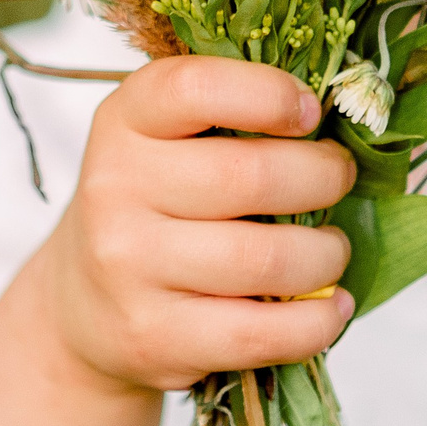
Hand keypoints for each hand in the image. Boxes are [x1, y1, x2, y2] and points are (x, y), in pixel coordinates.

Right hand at [33, 55, 358, 393]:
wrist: (84, 302)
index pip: (196, 89)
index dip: (269, 94)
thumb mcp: (166, 139)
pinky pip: (261, 332)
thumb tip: (342, 113)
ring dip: (326, 255)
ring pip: (265, 259)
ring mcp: (128, 267)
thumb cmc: (156, 203)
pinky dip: (317, 322)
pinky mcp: (154, 336)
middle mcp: (114, 188)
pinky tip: (331, 306)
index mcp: (123, 121)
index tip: (310, 112)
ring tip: (332, 251)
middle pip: (250, 177)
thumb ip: (231, 114)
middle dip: (323, 177)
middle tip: (338, 180)